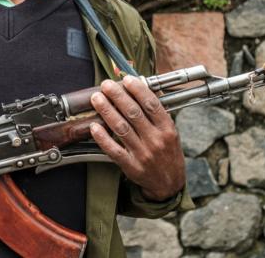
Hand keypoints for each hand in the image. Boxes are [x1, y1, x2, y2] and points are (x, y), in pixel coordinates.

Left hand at [90, 76, 185, 200]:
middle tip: (106, 85)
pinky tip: (94, 126)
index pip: (152, 105)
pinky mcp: (131, 166)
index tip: (127, 79)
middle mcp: (155, 140)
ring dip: (107, 111)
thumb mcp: (171, 133)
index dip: (138, 90)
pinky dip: (102, 137)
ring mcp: (142, 154)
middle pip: (134, 113)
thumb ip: (157, 115)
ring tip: (97, 99)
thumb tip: (140, 91)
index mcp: (167, 129)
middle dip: (118, 96)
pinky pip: (113, 150)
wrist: (169, 184)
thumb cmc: (168, 154)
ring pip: (121, 128)